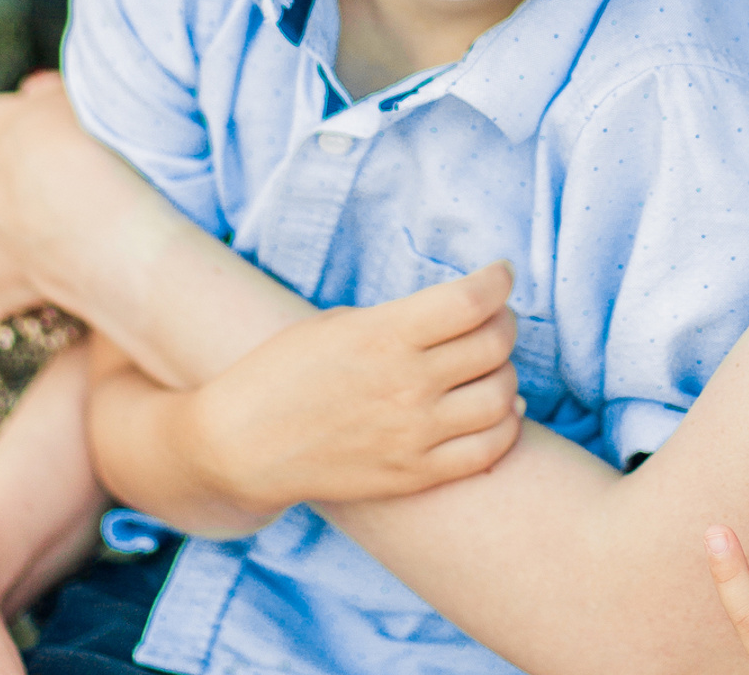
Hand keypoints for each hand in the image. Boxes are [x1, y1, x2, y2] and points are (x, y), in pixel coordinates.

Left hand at [0, 73, 99, 316]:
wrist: (82, 215)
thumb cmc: (78, 144)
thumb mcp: (65, 98)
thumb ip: (40, 98)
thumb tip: (34, 94)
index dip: (15, 133)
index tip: (48, 143)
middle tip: (46, 187)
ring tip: (46, 228)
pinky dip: (8, 269)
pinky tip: (47, 260)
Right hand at [176, 260, 525, 517]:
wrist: (242, 446)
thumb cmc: (285, 371)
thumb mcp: (341, 323)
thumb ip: (402, 320)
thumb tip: (459, 316)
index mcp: (385, 335)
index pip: (472, 301)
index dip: (499, 280)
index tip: (502, 272)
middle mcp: (407, 384)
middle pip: (495, 344)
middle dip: (504, 322)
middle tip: (494, 316)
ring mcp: (413, 435)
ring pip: (501, 397)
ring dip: (506, 373)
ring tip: (492, 365)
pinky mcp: (414, 476)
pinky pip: (488, 450)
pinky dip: (506, 425)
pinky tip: (499, 410)